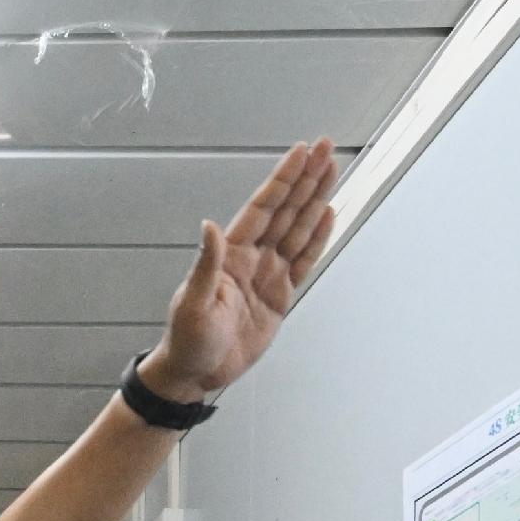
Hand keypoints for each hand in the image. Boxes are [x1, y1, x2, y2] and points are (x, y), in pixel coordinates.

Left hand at [137, 136, 337, 404]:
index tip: (301, 152)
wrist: (197, 372)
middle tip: (326, 148)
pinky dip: (317, 238)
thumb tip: (209, 227)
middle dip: (306, 178)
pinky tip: (327, 215)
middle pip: (287, 209)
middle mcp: (252, 257)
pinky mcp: (279, 294)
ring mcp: (268, 274)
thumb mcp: (194, 304)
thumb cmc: (187, 340)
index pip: (263, 207)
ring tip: (332, 171)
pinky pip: (303, 260)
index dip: (284, 179)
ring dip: (315, 199)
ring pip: (298, 228)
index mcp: (232, 254)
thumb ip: (206, 265)